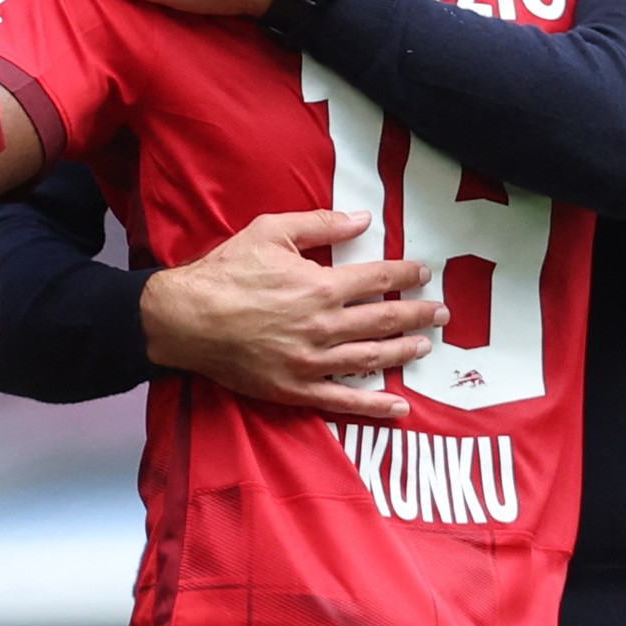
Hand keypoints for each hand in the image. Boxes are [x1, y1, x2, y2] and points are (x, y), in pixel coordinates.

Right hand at [141, 208, 443, 423]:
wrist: (184, 319)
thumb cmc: (224, 272)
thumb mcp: (270, 232)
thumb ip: (320, 223)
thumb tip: (363, 218)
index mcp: (321, 286)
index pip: (379, 280)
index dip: (406, 276)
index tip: (424, 274)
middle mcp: (323, 326)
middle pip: (385, 321)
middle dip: (419, 315)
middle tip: (441, 314)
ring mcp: (311, 361)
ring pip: (371, 358)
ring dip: (404, 352)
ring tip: (425, 346)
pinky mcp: (295, 389)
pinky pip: (342, 400)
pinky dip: (374, 405)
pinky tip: (398, 407)